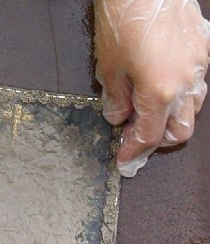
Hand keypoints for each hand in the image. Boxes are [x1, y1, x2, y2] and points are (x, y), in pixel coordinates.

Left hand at [94, 0, 209, 176]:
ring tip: (145, 113)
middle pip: (180, 130)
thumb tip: (118, 117)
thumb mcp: (109, 67)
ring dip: (170, 118)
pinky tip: (161, 88)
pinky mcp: (202, 47)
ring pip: (192, 108)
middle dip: (157, 140)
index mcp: (161, 92)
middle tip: (135, 136)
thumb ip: (116, 99)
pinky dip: (179, 95)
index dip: (134, 151)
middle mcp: (186, 82)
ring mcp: (199, 63)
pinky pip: (196, 83)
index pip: (149, 136)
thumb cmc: (124, 18)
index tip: (125, 159)